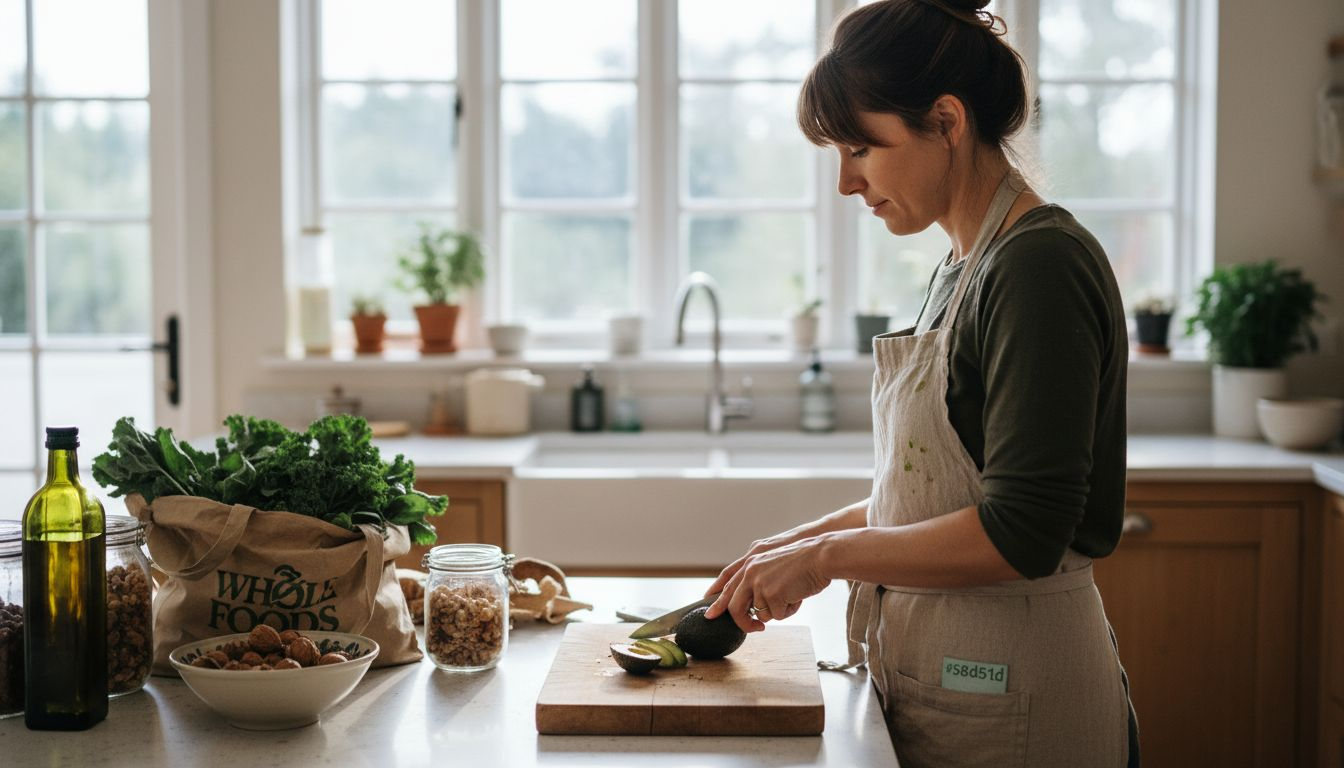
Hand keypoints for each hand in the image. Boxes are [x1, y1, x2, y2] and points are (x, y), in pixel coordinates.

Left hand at [704, 535, 830, 633]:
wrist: (820, 556)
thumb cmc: (804, 562)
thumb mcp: (774, 565)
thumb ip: (760, 578)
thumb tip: (755, 606)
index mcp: (750, 562)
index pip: (727, 582)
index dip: (717, 598)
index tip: (709, 614)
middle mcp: (750, 572)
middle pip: (735, 607)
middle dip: (743, 623)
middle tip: (756, 629)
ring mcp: (759, 584)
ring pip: (760, 614)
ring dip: (778, 611)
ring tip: (792, 595)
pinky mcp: (771, 595)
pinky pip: (777, 616)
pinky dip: (789, 611)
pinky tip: (798, 596)